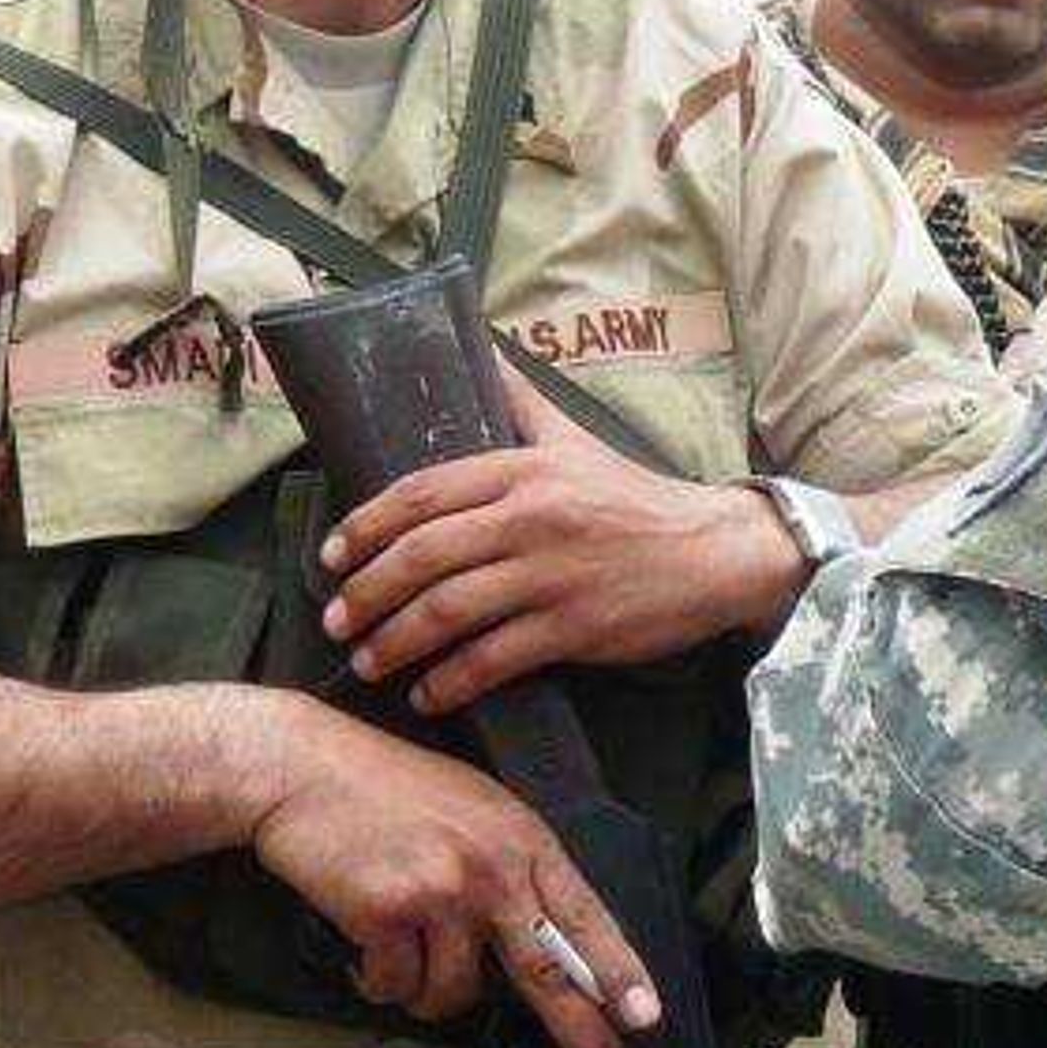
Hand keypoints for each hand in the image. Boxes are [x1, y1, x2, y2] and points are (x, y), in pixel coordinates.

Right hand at [245, 696, 661, 1047]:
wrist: (302, 768)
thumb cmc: (383, 788)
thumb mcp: (473, 807)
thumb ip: (512, 866)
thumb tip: (540, 938)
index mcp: (520, 838)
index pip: (585, 916)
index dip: (618, 972)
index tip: (646, 1019)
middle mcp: (490, 869)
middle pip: (548, 973)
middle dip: (585, 1038)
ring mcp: (441, 893)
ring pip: (454, 993)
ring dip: (425, 989)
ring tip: (399, 944)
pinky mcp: (388, 915)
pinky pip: (396, 988)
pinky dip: (379, 979)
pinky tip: (365, 941)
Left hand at [317, 366, 808, 711]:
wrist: (714, 552)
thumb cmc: (635, 499)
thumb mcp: (575, 438)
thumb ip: (519, 401)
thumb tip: (475, 352)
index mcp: (523, 470)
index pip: (423, 492)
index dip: (366, 524)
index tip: (331, 554)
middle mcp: (531, 517)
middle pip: (423, 555)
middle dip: (368, 590)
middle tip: (336, 617)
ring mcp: (552, 574)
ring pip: (449, 610)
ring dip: (396, 641)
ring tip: (367, 660)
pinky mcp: (575, 626)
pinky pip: (495, 659)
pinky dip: (452, 681)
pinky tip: (428, 695)